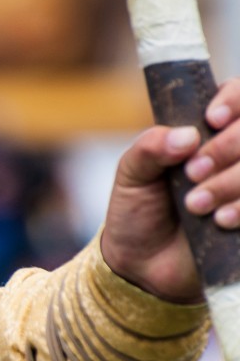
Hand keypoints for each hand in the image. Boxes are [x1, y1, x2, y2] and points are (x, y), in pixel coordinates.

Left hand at [101, 77, 239, 302]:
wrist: (142, 265)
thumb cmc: (138, 212)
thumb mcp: (131, 176)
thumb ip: (149, 148)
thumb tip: (187, 136)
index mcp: (206, 131)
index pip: (239, 94)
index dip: (234, 100)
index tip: (211, 120)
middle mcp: (235, 153)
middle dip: (227, 148)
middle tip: (192, 173)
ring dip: (232, 181)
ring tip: (195, 206)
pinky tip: (221, 221)